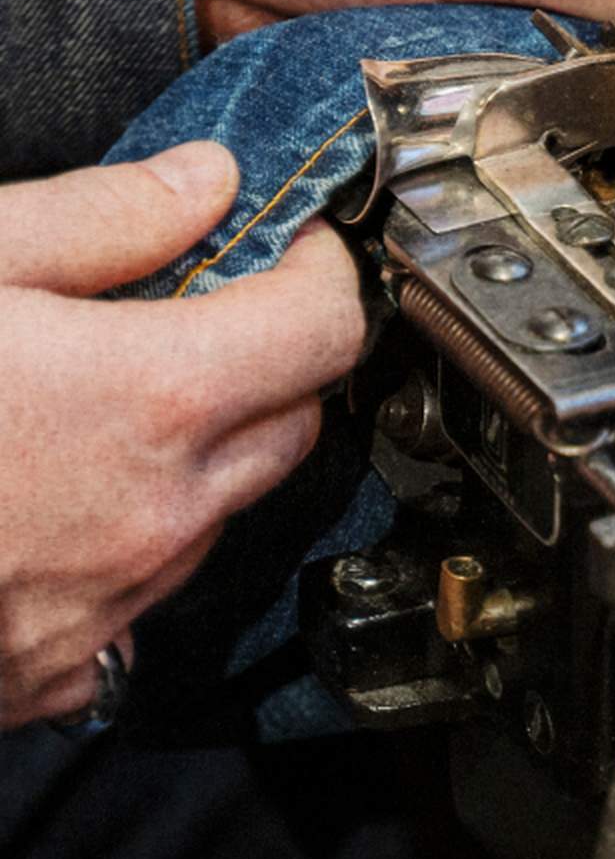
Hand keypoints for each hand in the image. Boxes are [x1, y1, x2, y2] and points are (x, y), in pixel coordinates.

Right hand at [0, 144, 366, 727]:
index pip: (326, 325)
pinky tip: (49, 496)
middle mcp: (149, 518)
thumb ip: (102, 216)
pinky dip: (127, 540)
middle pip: (292, 421)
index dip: (320, 268)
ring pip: (222, 512)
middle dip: (271, 357)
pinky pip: (137, 601)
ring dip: (199, 451)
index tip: (287, 242)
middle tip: (200, 308)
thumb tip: (207, 181)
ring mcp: (98, 612)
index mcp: (149, 401)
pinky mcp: (43, 677)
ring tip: (99, 399)